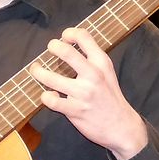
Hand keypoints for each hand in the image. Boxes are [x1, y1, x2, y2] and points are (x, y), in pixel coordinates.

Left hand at [30, 26, 147, 159]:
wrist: (122, 126)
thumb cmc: (110, 98)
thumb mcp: (107, 73)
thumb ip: (91, 59)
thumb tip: (69, 45)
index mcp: (102, 63)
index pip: (84, 37)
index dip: (69, 33)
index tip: (63, 38)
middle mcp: (93, 75)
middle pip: (66, 52)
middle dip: (53, 46)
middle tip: (49, 49)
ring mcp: (83, 93)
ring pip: (51, 78)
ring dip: (39, 72)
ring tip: (36, 70)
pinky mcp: (75, 110)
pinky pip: (52, 100)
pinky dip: (45, 97)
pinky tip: (48, 95)